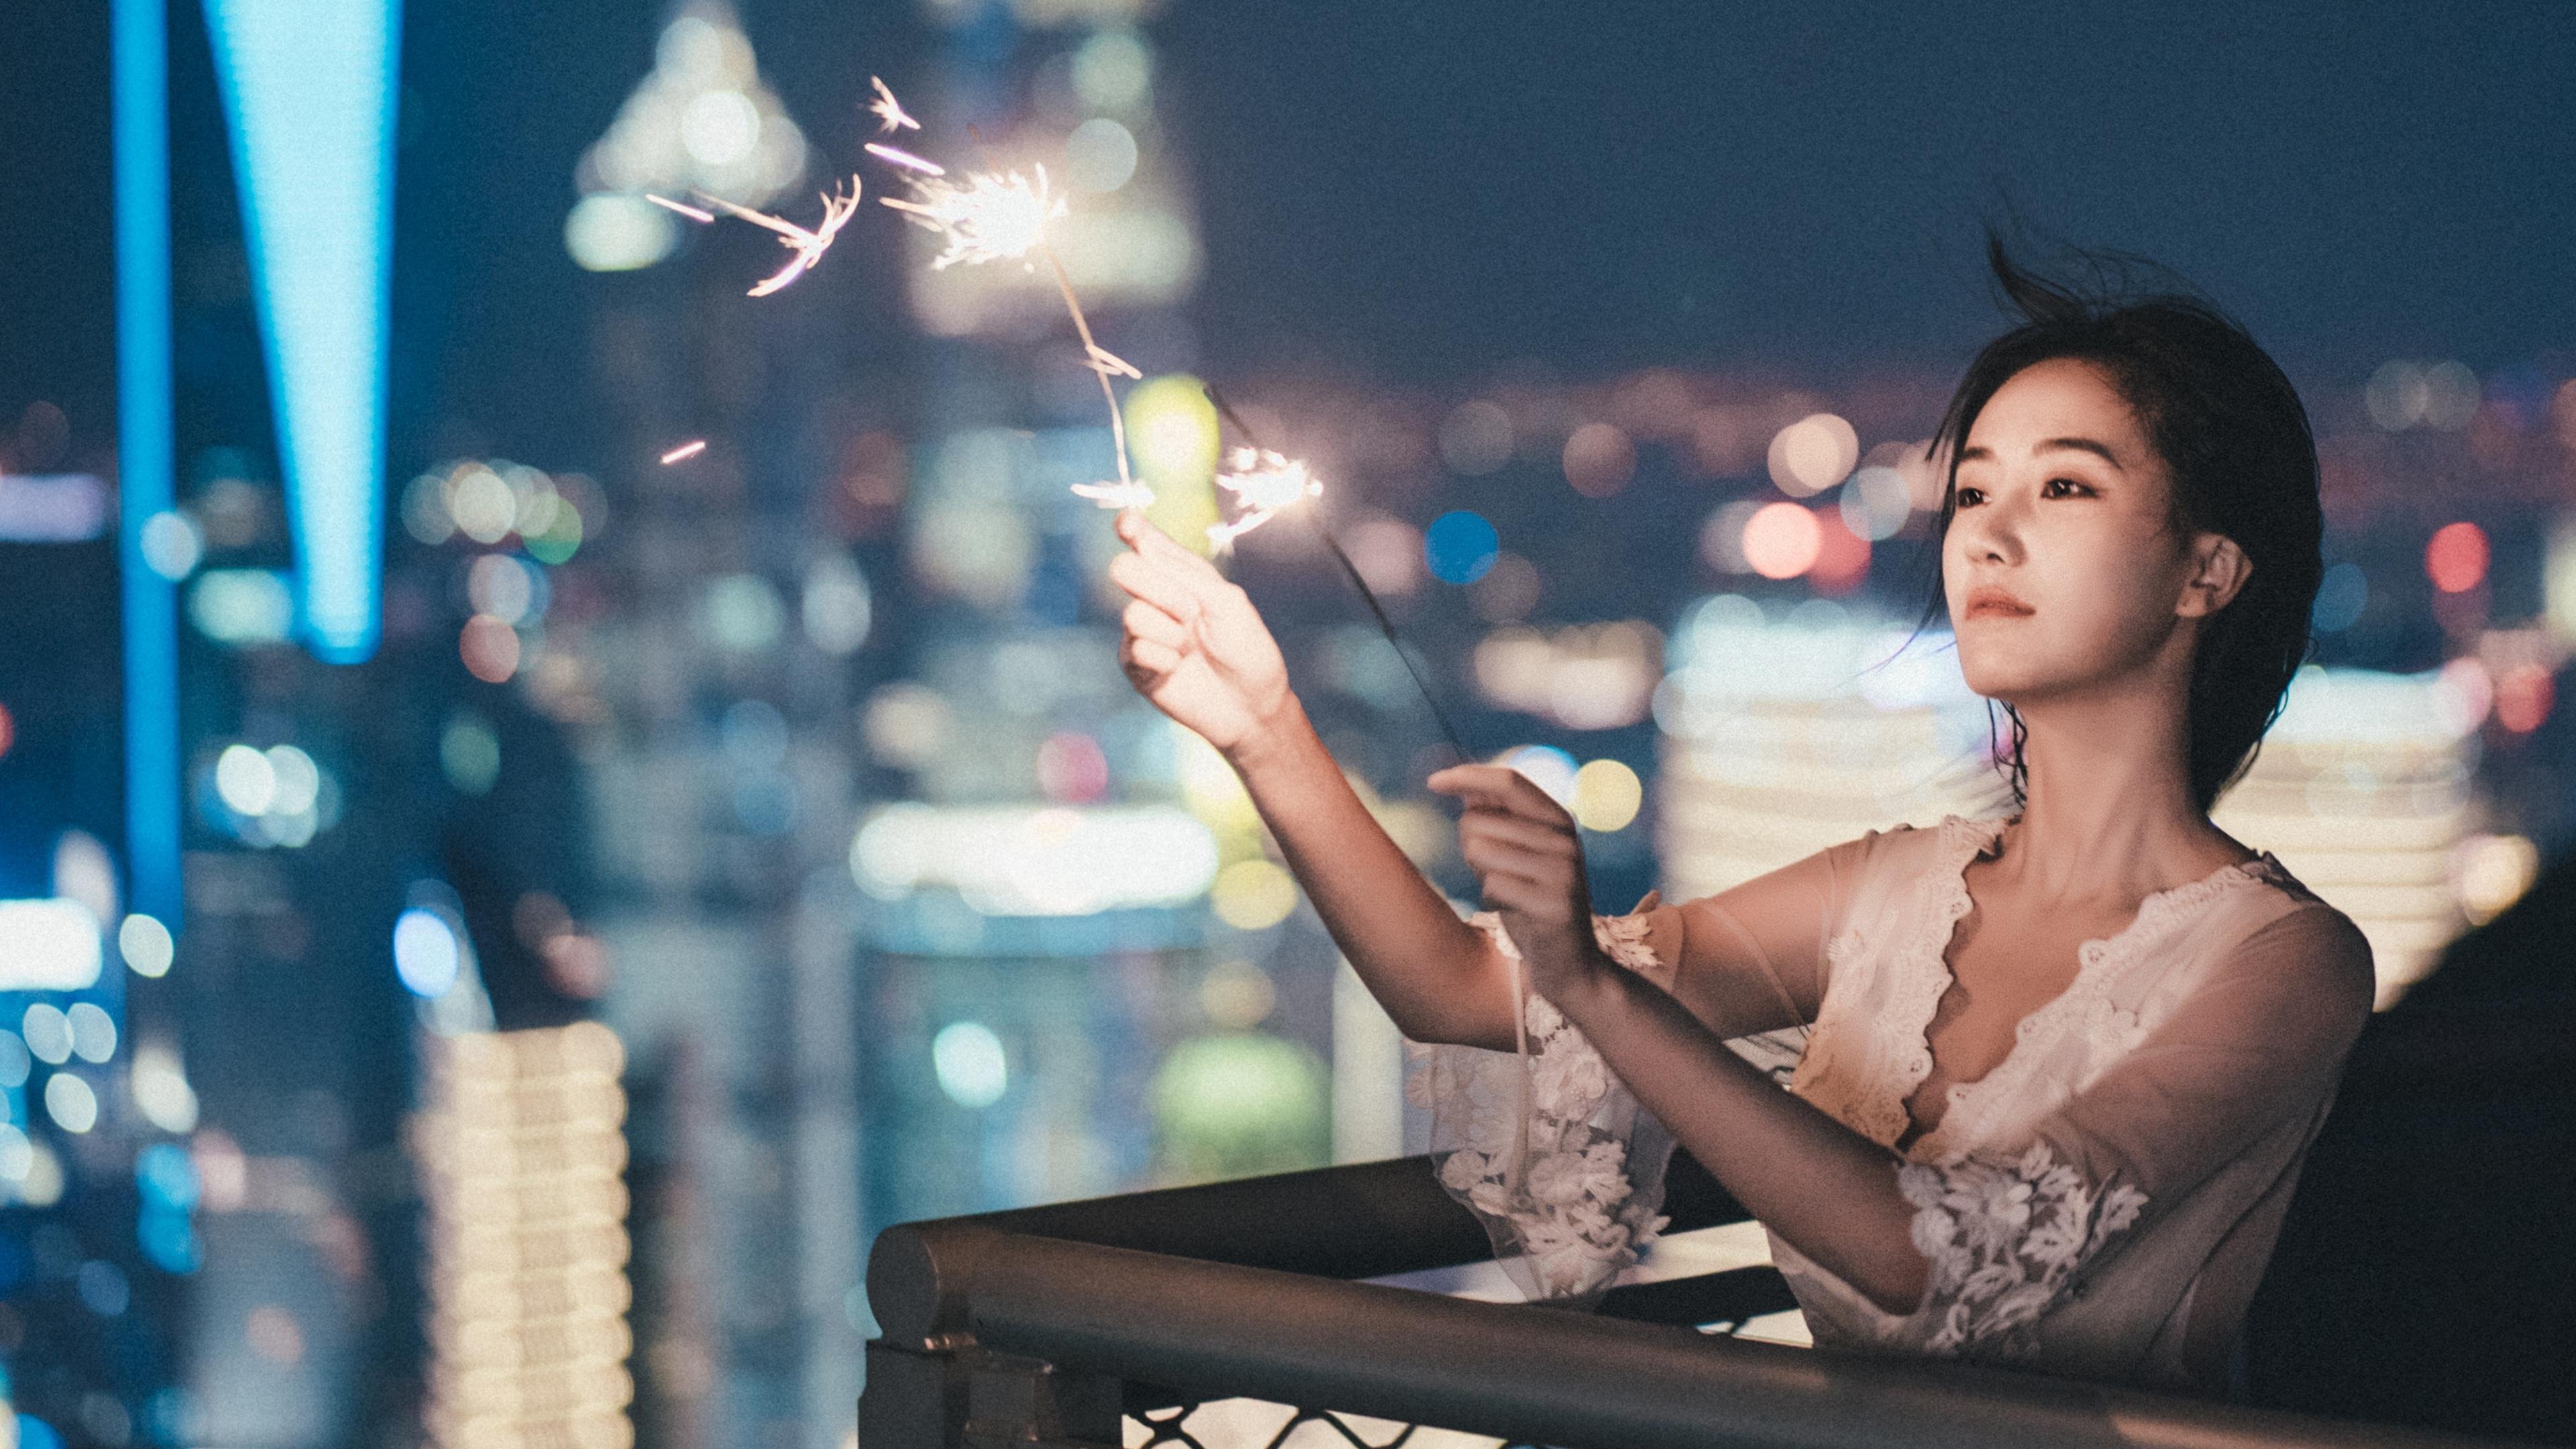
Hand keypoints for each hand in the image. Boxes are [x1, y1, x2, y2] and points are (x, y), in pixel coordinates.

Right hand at [1109, 508, 1293, 755]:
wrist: (1251, 706)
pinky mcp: (1136, 665)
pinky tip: (1178, 669)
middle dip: (1159, 588)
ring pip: (1132, 614)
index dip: (1132, 529)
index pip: (1147, 544)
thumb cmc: (1248, 650)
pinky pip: (1136, 649)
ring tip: (1190, 648)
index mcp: (1181, 577)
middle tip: (1190, 612)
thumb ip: (1184, 573)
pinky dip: (1164, 659)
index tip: (1126, 523)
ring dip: (1169, 631)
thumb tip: (1143, 542)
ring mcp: (1143, 631)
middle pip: (1124, 569)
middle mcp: (1157, 599)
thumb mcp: (1225, 601)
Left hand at [1425, 764, 1606, 1001]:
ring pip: (1479, 849)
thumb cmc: (1534, 902)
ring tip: (1510, 891)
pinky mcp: (1553, 903)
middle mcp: (1564, 839)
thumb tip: (1461, 780)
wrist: (1572, 964)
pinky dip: (1493, 899)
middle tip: (1497, 872)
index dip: (1467, 776)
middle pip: (1478, 818)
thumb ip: (1496, 817)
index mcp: (1558, 819)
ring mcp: (1563, 871)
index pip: (1508, 780)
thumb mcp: (1519, 852)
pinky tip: (1516, 912)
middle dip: (1470, 844)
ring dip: (1482, 873)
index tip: (1432, 782)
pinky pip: (1491, 885)